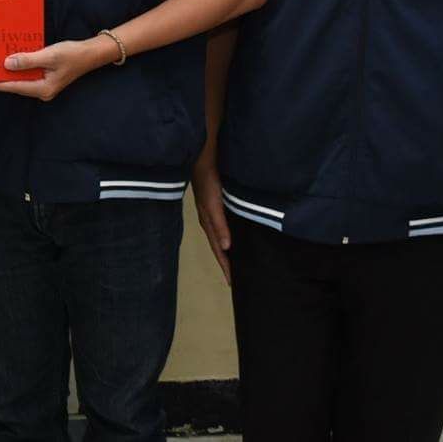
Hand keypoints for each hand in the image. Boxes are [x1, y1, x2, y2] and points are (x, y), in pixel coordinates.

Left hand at [0, 36, 115, 101]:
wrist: (91, 53)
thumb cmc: (72, 54)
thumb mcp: (49, 55)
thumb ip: (28, 60)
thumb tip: (7, 64)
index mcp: (42, 89)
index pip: (13, 86)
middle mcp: (41, 91)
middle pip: (14, 85)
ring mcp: (43, 85)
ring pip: (19, 80)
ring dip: (6, 73)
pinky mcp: (45, 78)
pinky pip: (26, 74)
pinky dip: (16, 69)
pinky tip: (7, 62)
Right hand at [191, 157, 231, 285]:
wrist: (203, 158)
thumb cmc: (208, 182)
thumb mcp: (213, 205)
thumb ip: (220, 225)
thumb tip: (226, 248)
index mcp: (209, 224)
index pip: (219, 251)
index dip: (226, 266)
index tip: (234, 283)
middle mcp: (210, 221)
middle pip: (220, 247)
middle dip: (227, 262)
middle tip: (238, 277)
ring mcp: (213, 212)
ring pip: (222, 237)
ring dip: (229, 249)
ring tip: (238, 260)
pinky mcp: (217, 204)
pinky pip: (224, 225)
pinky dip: (230, 234)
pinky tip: (237, 235)